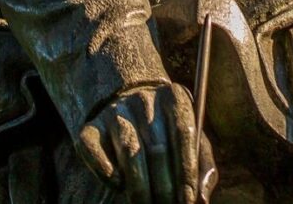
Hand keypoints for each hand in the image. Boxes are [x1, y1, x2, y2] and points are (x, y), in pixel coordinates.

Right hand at [76, 82, 213, 203]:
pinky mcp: (90, 128)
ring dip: (140, 187)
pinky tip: (120, 187)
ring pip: (129, 152)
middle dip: (164, 187)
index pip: (184, 132)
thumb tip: (201, 198)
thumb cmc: (169, 129)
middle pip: (157, 148)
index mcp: (174, 97)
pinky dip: (108, 174)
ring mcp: (115, 112)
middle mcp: (144, 100)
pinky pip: (95, 153)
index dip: (186, 169)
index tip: (188, 199)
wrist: (129, 100)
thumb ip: (202, 165)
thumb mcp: (192, 137)